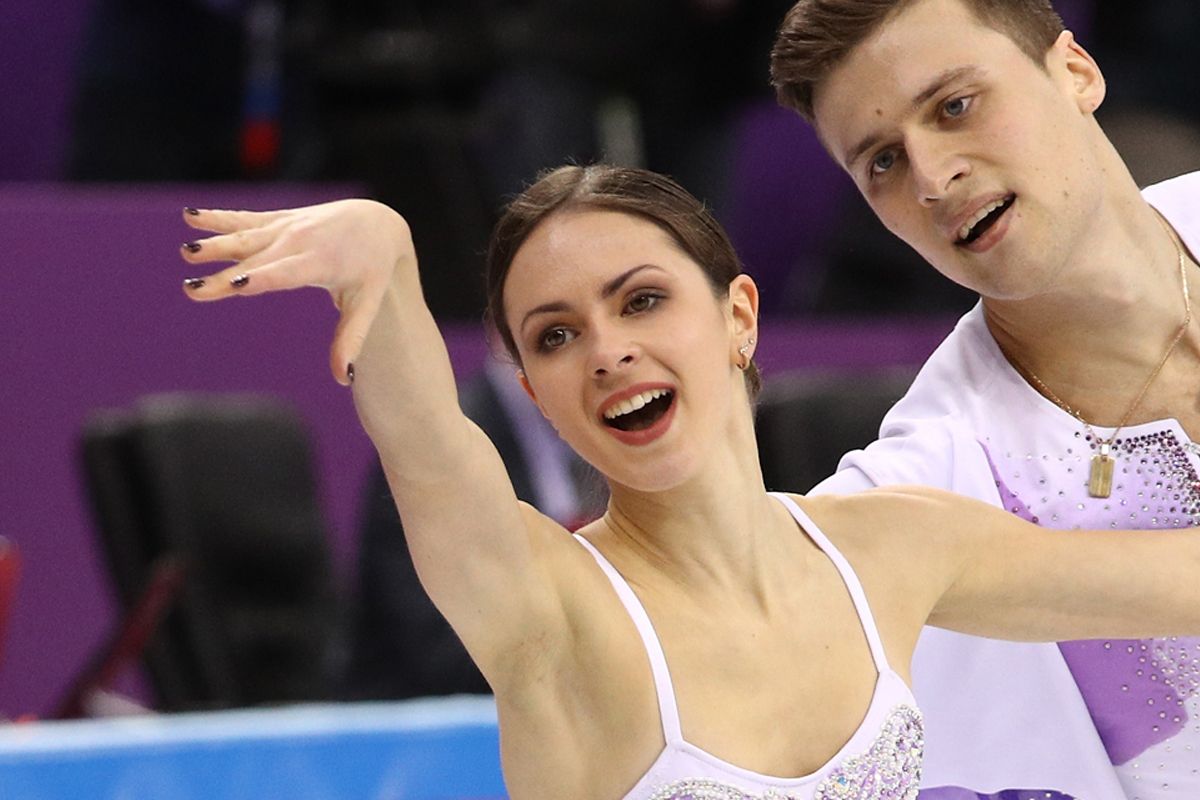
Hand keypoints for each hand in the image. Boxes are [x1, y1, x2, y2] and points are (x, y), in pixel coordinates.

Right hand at [179, 200, 412, 384]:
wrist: (377, 223)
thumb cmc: (371, 269)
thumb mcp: (367, 304)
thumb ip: (350, 340)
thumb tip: (343, 380)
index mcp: (320, 263)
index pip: (286, 273)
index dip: (261, 277)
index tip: (236, 284)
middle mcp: (299, 242)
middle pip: (256, 261)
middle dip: (224, 275)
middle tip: (192, 290)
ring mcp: (286, 227)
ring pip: (245, 237)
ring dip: (214, 244)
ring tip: (187, 252)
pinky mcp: (277, 219)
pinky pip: (244, 219)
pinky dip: (217, 218)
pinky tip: (189, 216)